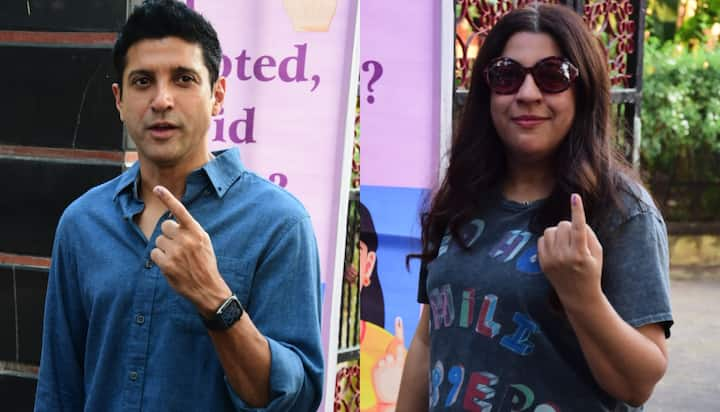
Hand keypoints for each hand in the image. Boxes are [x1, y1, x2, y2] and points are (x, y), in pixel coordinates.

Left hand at [150, 185, 231, 316]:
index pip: (180, 211)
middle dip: (168, 235)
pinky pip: (154, 254)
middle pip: (165, 226)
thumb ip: (190, 230)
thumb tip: (173, 220)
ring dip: (164, 249)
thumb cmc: (205, 263)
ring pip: (158, 241)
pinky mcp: (167, 264)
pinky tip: (170, 265)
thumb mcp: (204, 242)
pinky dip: (160, 259)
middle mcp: (186, 239)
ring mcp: (176, 251)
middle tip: (177, 246)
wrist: (208, 287)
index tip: (157, 188)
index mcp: (197, 232)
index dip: (167, 198)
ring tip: (177, 259)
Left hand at [372, 317, 406, 406]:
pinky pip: (377, 363)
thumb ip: (401, 361)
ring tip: (388, 376)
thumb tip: (395, 352)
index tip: (398, 319)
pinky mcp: (376, 370)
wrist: (391, 402)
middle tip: (392, 369)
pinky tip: (383, 378)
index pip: (401, 343)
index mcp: (404, 363)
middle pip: (391, 352)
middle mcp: (395, 362)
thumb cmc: (399, 388)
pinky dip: (380, 369)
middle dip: (391, 358)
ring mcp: (385, 366)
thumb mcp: (404, 373)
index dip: (399, 330)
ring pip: (384, 357)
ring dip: (385, 364)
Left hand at [537, 194, 602, 308]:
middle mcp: (564, 256)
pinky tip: (557, 247)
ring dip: (558, 232)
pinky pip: (542, 239)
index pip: (578, 227)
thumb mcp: (598, 254)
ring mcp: (551, 259)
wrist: (578, 295)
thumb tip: (575, 219)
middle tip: (575, 237)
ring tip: (565, 242)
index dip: (577, 211)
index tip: (575, 197)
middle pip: (562, 225)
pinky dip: (549, 239)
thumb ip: (589, 235)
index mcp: (581, 254)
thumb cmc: (591, 271)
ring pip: (550, 230)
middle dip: (569, 226)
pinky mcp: (542, 262)